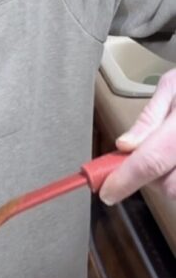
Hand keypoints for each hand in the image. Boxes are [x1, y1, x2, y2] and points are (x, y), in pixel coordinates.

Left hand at [99, 67, 175, 204]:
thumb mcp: (174, 86)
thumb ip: (150, 117)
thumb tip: (125, 146)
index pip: (151, 161)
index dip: (125, 180)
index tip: (107, 191)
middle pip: (169, 185)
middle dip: (151, 178)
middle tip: (149, 156)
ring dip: (169, 181)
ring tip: (171, 154)